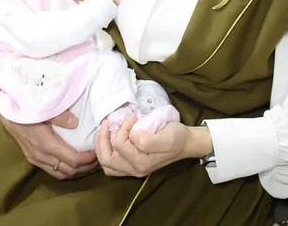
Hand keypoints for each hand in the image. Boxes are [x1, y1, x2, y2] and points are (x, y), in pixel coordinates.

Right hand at [0, 85, 97, 178]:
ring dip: (76, 171)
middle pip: (69, 170)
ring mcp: (35, 159)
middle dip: (85, 167)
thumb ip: (60, 116)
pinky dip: (65, 169)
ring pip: (60, 174)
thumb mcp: (43, 108)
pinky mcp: (32, 158)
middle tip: (97, 158)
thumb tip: (76, 123)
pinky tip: (72, 161)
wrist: (5, 110)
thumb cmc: (26, 108)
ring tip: (87, 162)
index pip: (72, 160)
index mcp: (45, 144)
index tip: (97, 152)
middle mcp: (40, 156)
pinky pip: (52, 170)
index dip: (87, 159)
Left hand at [95, 117, 211, 177]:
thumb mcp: (168, 136)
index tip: (133, 118)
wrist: (186, 143)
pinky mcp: (132, 166)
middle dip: (102, 140)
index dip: (122, 128)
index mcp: (142, 163)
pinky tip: (108, 140)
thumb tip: (131, 136)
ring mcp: (133, 170)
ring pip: (106, 164)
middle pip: (107, 159)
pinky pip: (111, 164)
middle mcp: (135, 170)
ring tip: (104, 131)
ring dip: (101, 147)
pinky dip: (105, 152)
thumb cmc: (177, 137)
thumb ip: (148, 140)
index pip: (119, 145)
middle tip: (106, 123)